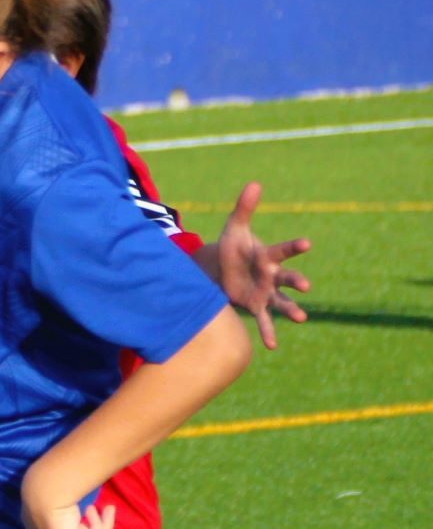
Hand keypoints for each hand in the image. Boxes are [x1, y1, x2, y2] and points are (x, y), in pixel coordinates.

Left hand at [216, 182, 310, 349]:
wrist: (221, 270)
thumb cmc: (233, 248)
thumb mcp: (235, 228)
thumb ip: (244, 208)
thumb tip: (254, 183)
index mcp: (268, 255)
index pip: (283, 250)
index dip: (294, 247)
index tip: (307, 244)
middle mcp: (272, 275)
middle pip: (286, 278)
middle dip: (296, 280)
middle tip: (306, 286)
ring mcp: (266, 293)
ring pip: (281, 302)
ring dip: (291, 309)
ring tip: (301, 318)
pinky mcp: (256, 306)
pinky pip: (264, 321)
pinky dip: (268, 332)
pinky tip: (271, 345)